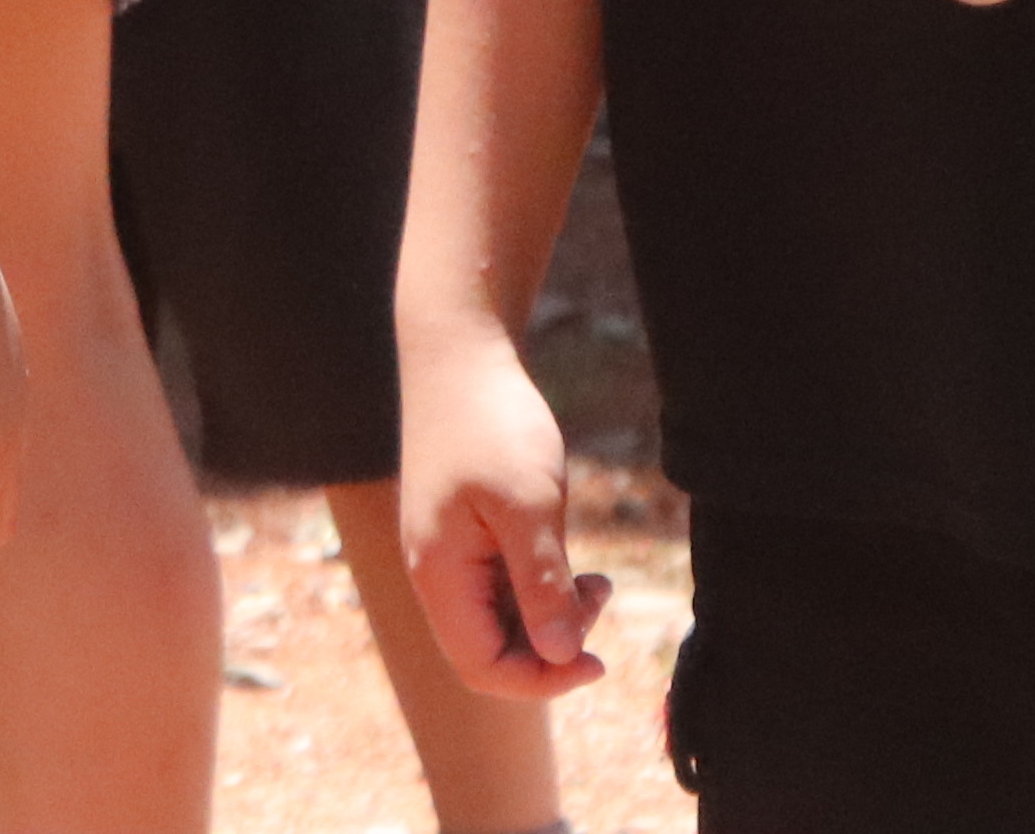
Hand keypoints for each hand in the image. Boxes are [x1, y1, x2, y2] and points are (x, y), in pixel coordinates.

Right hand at [401, 327, 609, 695]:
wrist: (457, 354)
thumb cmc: (491, 424)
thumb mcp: (529, 506)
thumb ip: (542, 585)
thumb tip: (561, 655)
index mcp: (438, 573)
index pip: (483, 667)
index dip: (542, 680)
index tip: (597, 656)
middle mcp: (436, 572)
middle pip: (491, 651)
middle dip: (553, 647)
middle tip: (599, 598)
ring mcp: (448, 552)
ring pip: (501, 621)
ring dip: (553, 618)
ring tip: (596, 581)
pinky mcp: (465, 532)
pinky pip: (502, 588)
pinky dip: (542, 591)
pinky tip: (575, 565)